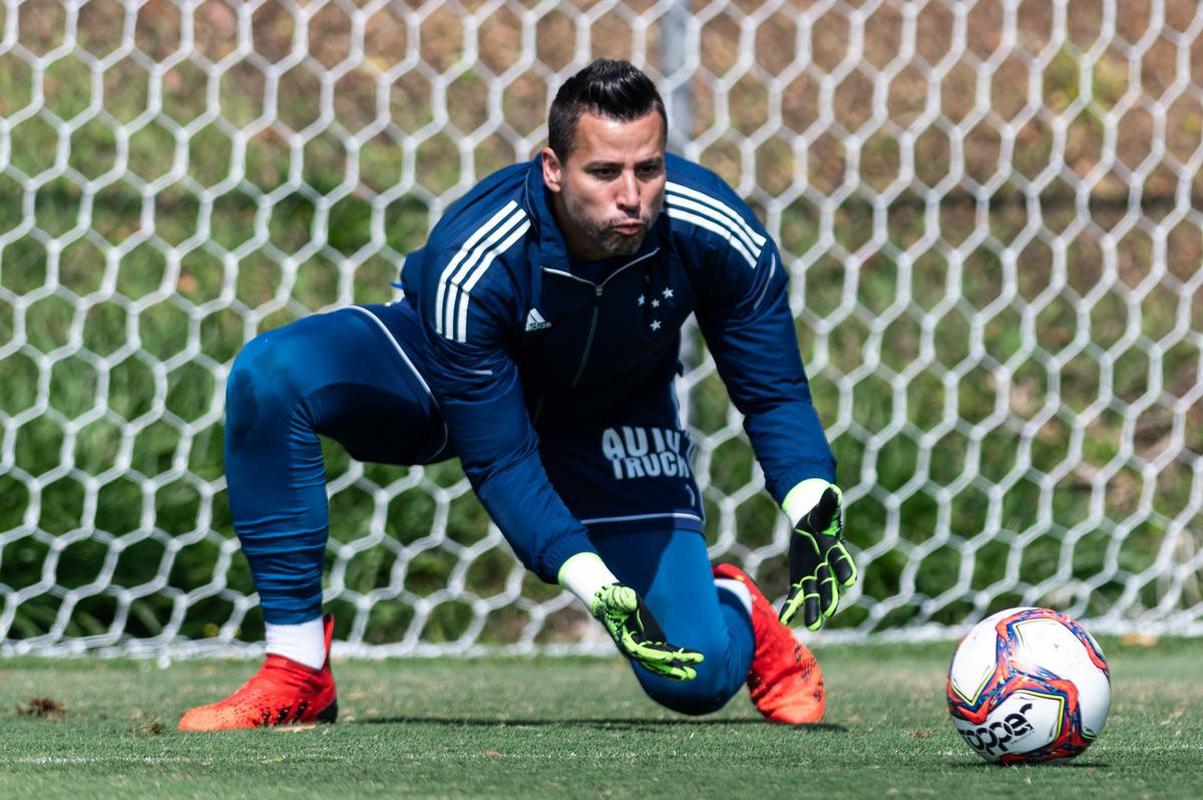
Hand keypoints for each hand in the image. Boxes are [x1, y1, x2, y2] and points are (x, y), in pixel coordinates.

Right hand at [590, 584, 702, 680]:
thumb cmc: (613, 599)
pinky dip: (680, 656)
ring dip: (678, 667)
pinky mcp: (654, 640)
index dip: (654, 655)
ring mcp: (646, 645)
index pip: (640, 651)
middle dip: (670, 669)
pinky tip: (695, 659)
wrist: (613, 603)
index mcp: (625, 639)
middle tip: (687, 675)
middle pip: (654, 662)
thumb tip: (631, 601)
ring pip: (663, 660)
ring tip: (693, 674)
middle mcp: (636, 647)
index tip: (669, 657)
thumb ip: (623, 600)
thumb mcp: (616, 596)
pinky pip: (668, 650)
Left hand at [779, 481, 856, 629]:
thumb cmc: (820, 517)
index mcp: (834, 550)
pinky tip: (786, 619)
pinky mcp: (801, 580)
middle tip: (829, 612)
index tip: (849, 581)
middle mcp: (826, 567)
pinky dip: (792, 607)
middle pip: (829, 584)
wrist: (811, 525)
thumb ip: (828, 504)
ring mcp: (814, 576)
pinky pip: (797, 595)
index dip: (844, 570)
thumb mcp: (823, 510)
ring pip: (814, 595)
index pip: (841, 561)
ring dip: (813, 610)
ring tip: (812, 626)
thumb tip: (832, 490)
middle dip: (829, 598)